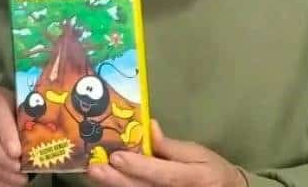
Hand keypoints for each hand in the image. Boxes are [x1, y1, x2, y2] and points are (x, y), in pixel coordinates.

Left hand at [89, 120, 246, 186]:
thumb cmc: (211, 169)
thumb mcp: (197, 153)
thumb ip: (170, 145)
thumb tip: (149, 127)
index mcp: (194, 177)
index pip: (164, 174)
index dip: (140, 166)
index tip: (118, 156)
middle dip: (118, 180)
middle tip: (96, 168)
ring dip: (116, 185)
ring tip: (97, 173)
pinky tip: (109, 181)